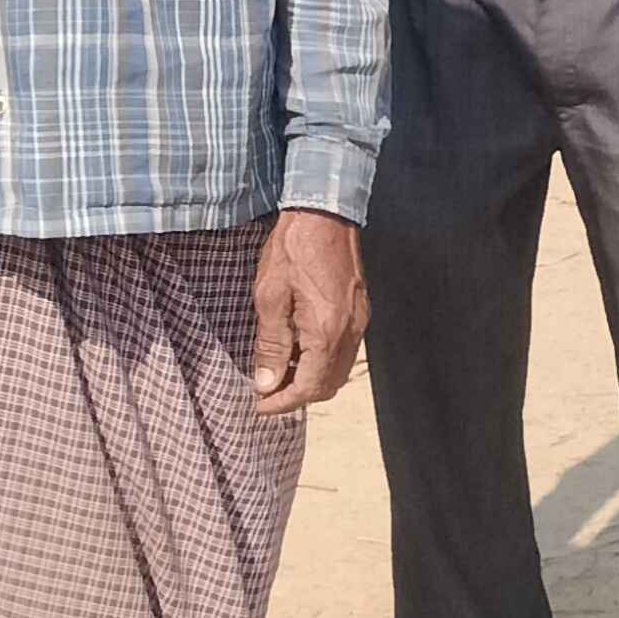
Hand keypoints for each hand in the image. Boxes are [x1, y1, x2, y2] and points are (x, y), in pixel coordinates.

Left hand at [251, 209, 367, 413]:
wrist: (325, 212)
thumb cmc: (293, 249)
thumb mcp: (270, 296)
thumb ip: (271, 344)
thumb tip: (267, 382)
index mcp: (327, 331)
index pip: (309, 387)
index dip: (282, 402)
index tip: (258, 405)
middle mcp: (350, 331)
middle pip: (328, 385)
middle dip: (297, 395)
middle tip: (266, 391)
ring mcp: (359, 321)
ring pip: (338, 370)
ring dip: (311, 378)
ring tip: (279, 370)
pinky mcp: (360, 310)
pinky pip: (344, 350)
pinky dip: (322, 360)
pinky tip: (298, 348)